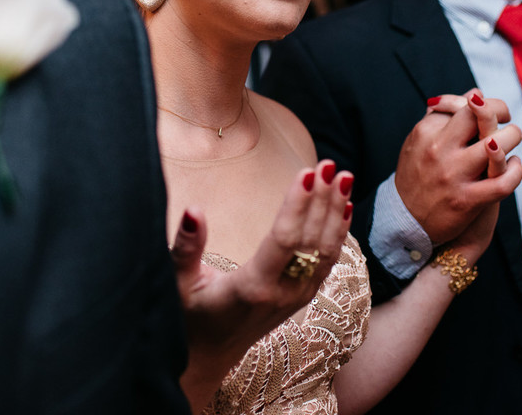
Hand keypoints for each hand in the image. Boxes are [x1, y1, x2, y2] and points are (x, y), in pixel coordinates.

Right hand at [170, 159, 351, 410]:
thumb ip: (185, 248)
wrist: (208, 357)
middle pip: (311, 241)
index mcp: (252, 287)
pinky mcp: (303, 296)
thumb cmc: (188, 318)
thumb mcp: (178, 284)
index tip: (307, 172)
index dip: (297, 205)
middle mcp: (282, 293)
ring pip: (326, 250)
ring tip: (342, 176)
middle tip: (330, 165)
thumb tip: (194, 210)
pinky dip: (338, 231)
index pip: (284, 239)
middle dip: (323, 200)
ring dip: (335, 211)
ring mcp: (296, 296)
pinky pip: (328, 260)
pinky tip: (344, 206)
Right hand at [393, 89, 521, 244]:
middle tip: (507, 119)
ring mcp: (453, 175)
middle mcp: (439, 150)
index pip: (465, 104)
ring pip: (497, 144)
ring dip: (512, 137)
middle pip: (480, 114)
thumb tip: (475, 93)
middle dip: (501, 110)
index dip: (485, 102)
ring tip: (512, 140)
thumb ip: (444, 115)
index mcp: (426, 131)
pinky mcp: (466, 201)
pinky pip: (503, 182)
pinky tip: (514, 166)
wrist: (403, 220)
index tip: (492, 110)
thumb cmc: (417, 175)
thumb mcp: (421, 140)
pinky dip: (516, 171)